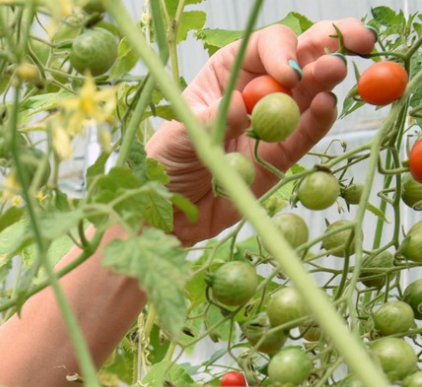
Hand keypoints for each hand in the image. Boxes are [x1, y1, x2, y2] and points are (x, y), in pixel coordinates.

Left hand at [147, 19, 375, 245]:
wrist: (168, 216)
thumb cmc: (163, 167)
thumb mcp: (177, 139)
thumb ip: (209, 122)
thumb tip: (243, 107)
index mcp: (226, 74)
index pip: (263, 46)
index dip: (281, 50)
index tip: (285, 70)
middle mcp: (255, 91)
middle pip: (299, 57)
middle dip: (327, 45)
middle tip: (352, 41)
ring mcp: (273, 121)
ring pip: (310, 90)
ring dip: (327, 78)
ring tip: (336, 72)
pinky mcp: (281, 154)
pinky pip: (307, 132)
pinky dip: (320, 119)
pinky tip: (326, 106)